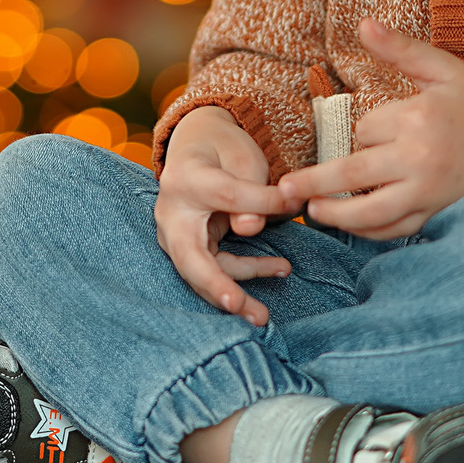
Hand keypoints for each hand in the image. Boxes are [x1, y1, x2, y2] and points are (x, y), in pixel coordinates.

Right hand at [157, 105, 294, 325]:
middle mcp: (171, 212)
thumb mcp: (243, 159)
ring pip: (200, 274)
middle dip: (216, 287)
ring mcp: (175, 235)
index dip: (262, 203)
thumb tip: (250, 228)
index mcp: (186, 179)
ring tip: (265, 314)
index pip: (227, 197)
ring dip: (234, 293)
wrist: (196, 148)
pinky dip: (241, 275)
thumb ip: (251, 191)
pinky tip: (276, 268)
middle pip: (190, 258)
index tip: (292, 202)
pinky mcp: (187, 249)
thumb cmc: (224, 150)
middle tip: (238, 307)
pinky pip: (212, 269)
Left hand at [277, 20, 463, 240]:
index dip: (365, 130)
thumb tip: (364, 22)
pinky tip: (351, 227)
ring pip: (371, 211)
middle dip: (316, 182)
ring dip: (338, 215)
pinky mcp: (437, 214)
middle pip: (354, 172)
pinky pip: (396, 229)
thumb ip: (401, 49)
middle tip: (283, 190)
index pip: (366, 128)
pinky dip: (371, 231)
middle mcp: (421, 158)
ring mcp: (429, 192)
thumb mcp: (443, 70)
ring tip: (312, 213)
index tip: (380, 130)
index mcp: (419, 119)